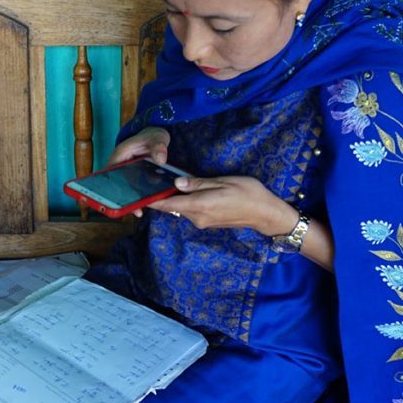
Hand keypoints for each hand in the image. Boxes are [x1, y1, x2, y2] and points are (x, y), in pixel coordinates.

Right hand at [108, 127, 170, 216]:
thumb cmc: (153, 136)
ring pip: (124, 188)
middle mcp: (120, 165)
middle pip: (115, 184)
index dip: (110, 186)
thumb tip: (160, 159)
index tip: (117, 198)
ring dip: (131, 199)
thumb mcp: (157, 138)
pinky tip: (147, 204)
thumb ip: (158, 147)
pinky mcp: (134, 177)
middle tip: (133, 210)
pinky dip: (138, 196)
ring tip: (139, 211)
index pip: (109, 172)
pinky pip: (133, 188)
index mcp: (120, 155)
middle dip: (122, 198)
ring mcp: (127, 172)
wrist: (156, 137)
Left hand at [149, 175, 297, 233]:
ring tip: (166, 183)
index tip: (136, 195)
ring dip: (174, 199)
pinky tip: (186, 192)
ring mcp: (202, 222)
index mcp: (200, 205)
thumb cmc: (248, 193)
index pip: (168, 204)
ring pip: (181, 209)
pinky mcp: (207, 223)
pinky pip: (190, 211)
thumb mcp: (223, 182)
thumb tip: (176, 183)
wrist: (266, 213)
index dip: (151, 200)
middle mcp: (197, 217)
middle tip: (151, 180)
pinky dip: (185, 203)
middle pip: (172, 207)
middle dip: (161, 196)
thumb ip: (198, 183)